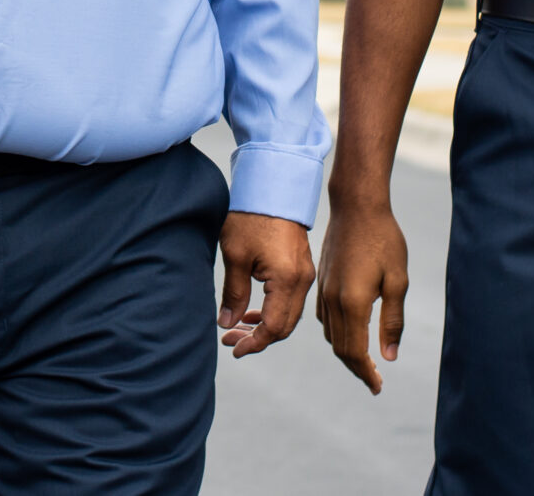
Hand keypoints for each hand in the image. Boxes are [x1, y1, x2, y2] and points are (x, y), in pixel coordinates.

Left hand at [217, 211, 313, 356]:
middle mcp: (302, 280)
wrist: (273, 184)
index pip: (274, 328)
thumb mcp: (235, 255)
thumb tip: (228, 324)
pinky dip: (273, 310)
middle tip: (230, 339)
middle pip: (285, 326)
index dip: (254, 343)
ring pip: (289, 314)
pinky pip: (291, 299)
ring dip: (265, 325)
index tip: (233, 349)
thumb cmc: (251, 215)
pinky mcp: (302, 266)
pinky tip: (253, 311)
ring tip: (237, 327)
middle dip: (258, 338)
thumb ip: (234, 294)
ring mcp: (305, 273)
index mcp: (287, 280)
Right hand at [315, 198, 408, 393]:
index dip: (365, 374)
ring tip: (365, 361)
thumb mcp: (397, 280)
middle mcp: (333, 301)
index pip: (355, 352)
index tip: (377, 387)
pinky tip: (351, 333)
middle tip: (374, 380)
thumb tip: (388, 356)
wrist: (356, 207)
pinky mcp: (320, 282)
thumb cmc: (383, 240)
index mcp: (353, 302)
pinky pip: (324, 319)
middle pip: (340, 348)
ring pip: (330, 335)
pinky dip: (337, 334)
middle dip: (357, 368)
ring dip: (346, 352)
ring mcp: (323, 291)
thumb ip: (392, 321)